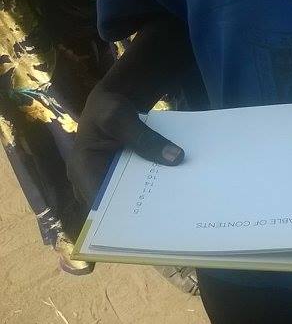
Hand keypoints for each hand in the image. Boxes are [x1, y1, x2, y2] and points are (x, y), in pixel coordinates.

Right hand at [67, 85, 184, 206]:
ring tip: (177, 205)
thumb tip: (175, 158)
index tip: (149, 220)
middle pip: (115, 205)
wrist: (110, 102)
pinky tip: (174, 188)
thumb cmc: (107, 108)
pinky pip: (135, 187)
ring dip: (149, 199)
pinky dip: (151, 186)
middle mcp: (90, 182)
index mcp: (82, 169)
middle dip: (141, 209)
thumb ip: (144, 138)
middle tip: (171, 214)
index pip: (100, 204)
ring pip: (127, 198)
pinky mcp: (119, 177)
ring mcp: (105, 181)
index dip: (122, 216)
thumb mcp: (121, 116)